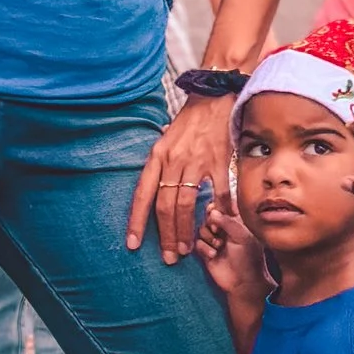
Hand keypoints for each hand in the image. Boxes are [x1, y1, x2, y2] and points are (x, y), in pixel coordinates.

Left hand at [128, 89, 231, 262]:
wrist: (215, 96)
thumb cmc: (191, 119)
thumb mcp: (166, 138)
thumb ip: (160, 162)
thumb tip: (154, 181)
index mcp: (158, 156)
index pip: (142, 194)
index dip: (136, 221)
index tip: (133, 244)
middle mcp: (174, 161)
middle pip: (165, 206)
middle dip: (165, 236)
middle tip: (168, 257)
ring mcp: (197, 162)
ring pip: (186, 204)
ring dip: (186, 230)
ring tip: (186, 249)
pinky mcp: (220, 161)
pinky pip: (219, 192)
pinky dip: (220, 211)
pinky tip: (219, 224)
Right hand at [195, 199, 267, 307]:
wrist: (244, 283)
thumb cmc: (249, 258)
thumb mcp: (243, 236)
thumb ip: (228, 222)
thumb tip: (211, 210)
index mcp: (237, 221)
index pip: (224, 206)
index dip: (218, 207)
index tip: (217, 211)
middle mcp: (224, 228)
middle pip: (208, 215)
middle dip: (210, 222)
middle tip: (216, 229)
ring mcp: (214, 240)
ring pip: (201, 229)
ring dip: (208, 236)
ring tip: (218, 245)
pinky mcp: (205, 252)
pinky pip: (197, 243)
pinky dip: (204, 247)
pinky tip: (213, 255)